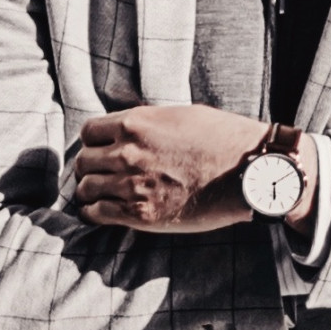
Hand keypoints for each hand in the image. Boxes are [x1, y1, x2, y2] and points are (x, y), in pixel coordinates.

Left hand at [76, 105, 316, 233]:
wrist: (247, 172)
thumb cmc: (221, 139)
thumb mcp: (180, 115)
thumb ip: (147, 123)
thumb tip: (130, 130)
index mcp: (136, 123)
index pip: (89, 132)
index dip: (93, 141)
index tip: (100, 149)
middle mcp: (127, 153)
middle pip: (83, 161)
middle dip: (89, 166)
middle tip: (99, 172)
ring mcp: (132, 184)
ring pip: (86, 188)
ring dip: (89, 190)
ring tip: (98, 192)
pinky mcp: (140, 214)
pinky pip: (97, 213)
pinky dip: (94, 212)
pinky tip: (100, 210)